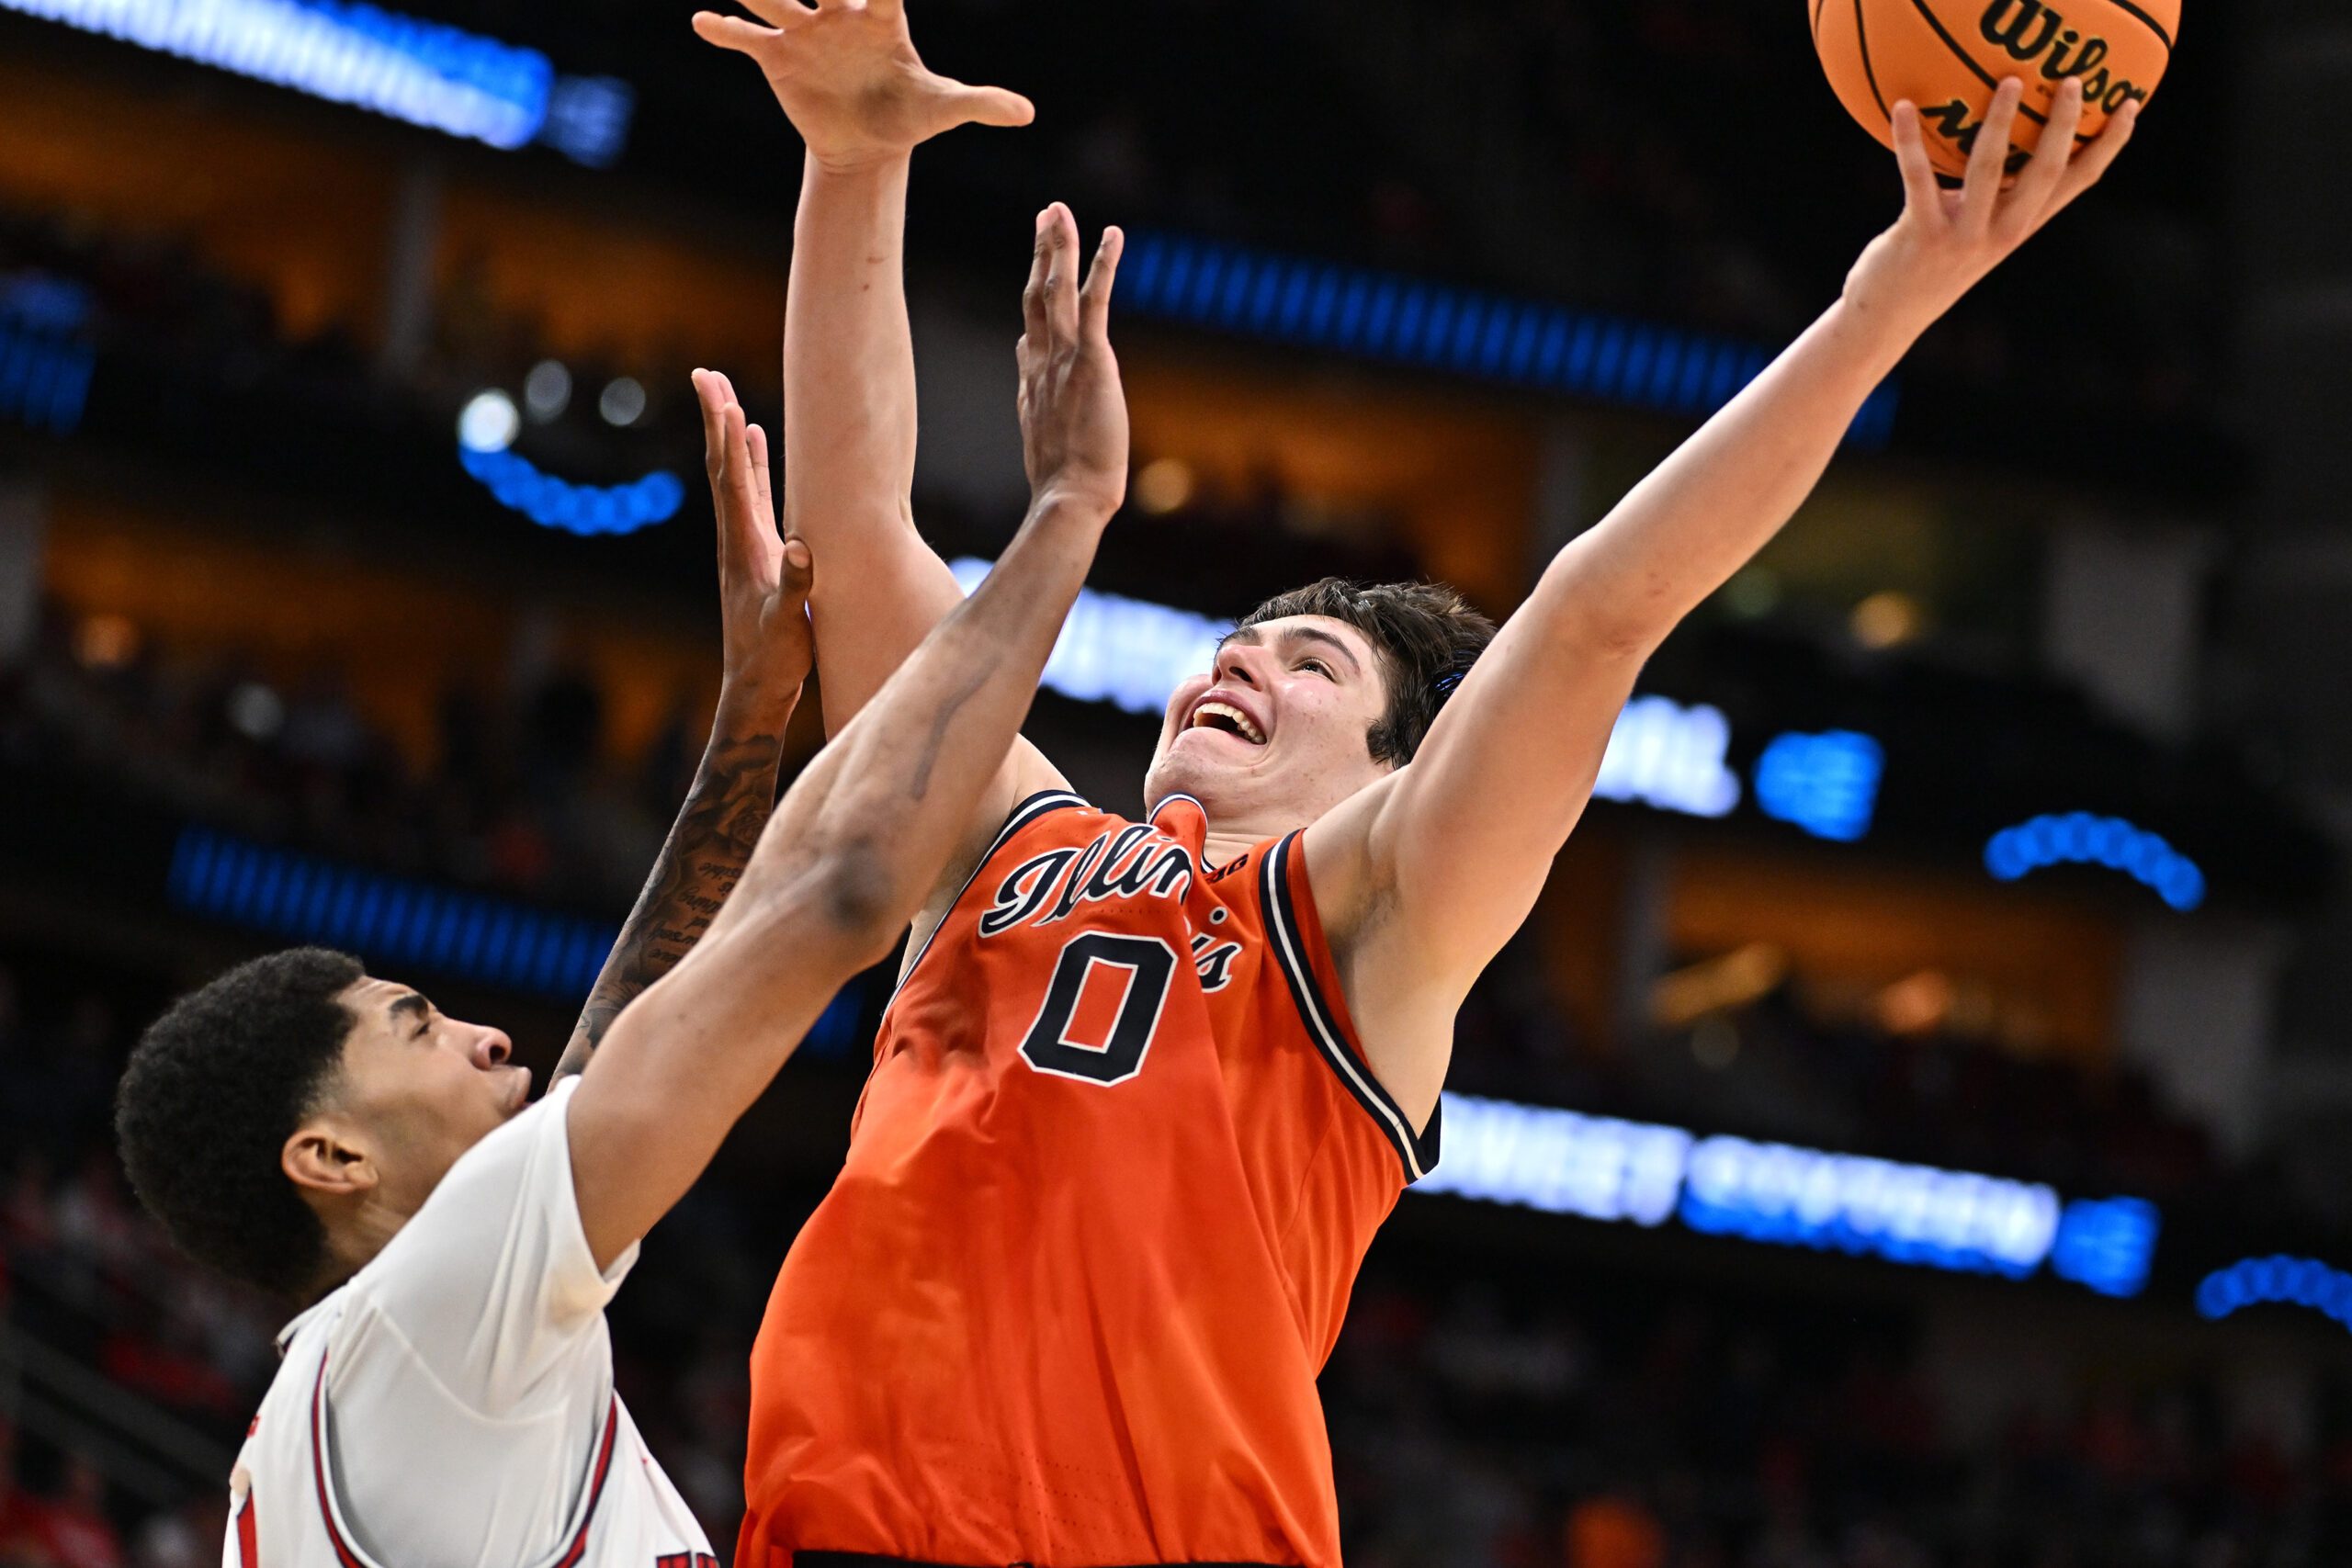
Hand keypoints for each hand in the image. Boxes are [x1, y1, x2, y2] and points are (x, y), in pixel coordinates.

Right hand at [692, 0, 1032, 172]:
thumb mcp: (945, 109)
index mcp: (882, 17)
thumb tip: (1027, 113)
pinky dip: (725, 30)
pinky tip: (702, 21)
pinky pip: (748, 38)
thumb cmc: (909, 115)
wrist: (869, 144)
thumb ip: (982, 103)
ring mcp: (806, 31)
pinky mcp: (779, 57)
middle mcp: (839, 13)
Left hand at [692, 370, 814, 708]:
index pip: (732, 481)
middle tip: (706, 375)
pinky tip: (758, 443)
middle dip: (715, 420)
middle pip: (722, 467)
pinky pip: (753, 496)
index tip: (722, 396)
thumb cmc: (774, 660)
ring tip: (727, 396)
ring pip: (735, 477)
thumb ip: (795, 586)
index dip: (728, 438)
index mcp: (743, 549)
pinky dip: (754, 464)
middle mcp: (737, 539)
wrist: (757, 689)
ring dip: (730, 435)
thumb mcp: (787, 626)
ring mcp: (745, 544)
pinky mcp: (758, 553)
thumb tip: (800, 548)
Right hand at [1019, 204, 1128, 522]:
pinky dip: (1103, 265)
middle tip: (1044, 217)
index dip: (1033, 309)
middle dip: (1039, 256)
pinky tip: (1112, 234)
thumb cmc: (1064, 490)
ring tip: (1059, 209)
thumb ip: (1040, 424)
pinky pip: (1095, 301)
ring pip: (1055, 291)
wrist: (1070, 498)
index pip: (1029, 339)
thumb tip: (1031, 407)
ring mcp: (1063, 359)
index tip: (1036, 281)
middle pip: (1035, 299)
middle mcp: (1041, 366)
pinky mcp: (1091, 359)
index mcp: (1032, 389)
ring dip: (1057, 246)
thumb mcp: (1047, 452)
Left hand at [1843, 77, 2137, 343]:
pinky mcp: (1922, 235)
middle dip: (2060, 126)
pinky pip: (1918, 178)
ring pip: (1989, 171)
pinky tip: (1904, 108)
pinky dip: (1909, 140)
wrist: (1887, 317)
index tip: (2130, 104)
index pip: (2076, 183)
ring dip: (1999, 123)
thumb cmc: (1930, 262)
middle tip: (2072, 82)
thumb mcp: (1972, 228)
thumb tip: (1997, 132)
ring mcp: (1962, 236)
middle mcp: (2000, 233)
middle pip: (2044, 173)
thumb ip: (1989, 193)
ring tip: (2009, 82)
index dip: (2106, 146)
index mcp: (2020, 226)